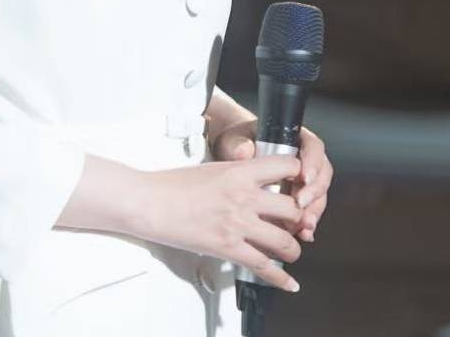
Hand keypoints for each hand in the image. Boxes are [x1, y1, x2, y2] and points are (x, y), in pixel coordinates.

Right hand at [126, 155, 307, 292]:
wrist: (149, 202)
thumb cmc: (171, 184)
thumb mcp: (211, 168)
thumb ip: (238, 175)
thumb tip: (255, 184)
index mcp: (239, 172)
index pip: (287, 167)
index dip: (298, 175)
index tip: (300, 183)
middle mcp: (244, 197)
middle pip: (293, 209)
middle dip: (298, 219)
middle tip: (295, 223)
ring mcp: (238, 224)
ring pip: (285, 241)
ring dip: (293, 249)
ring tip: (289, 250)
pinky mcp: (228, 248)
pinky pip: (264, 267)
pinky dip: (281, 278)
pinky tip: (288, 282)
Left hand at [210, 120, 331, 242]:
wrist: (233, 158)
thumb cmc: (236, 144)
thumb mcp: (234, 140)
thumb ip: (238, 144)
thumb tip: (244, 151)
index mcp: (295, 139)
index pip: (314, 147)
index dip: (313, 162)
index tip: (304, 177)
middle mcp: (305, 160)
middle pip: (322, 175)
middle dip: (314, 193)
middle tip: (301, 205)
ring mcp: (304, 181)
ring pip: (319, 197)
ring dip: (313, 212)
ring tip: (303, 226)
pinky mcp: (299, 199)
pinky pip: (309, 212)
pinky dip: (305, 224)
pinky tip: (300, 234)